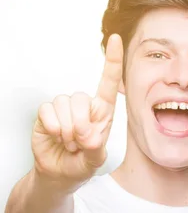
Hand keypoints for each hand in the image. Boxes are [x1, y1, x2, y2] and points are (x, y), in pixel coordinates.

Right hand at [31, 34, 123, 187]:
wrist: (59, 173)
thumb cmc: (82, 164)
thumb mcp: (94, 161)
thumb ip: (94, 148)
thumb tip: (86, 134)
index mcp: (103, 112)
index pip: (109, 83)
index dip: (112, 61)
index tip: (115, 39)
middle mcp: (84, 106)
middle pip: (81, 99)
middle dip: (79, 126)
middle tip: (79, 143)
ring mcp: (64, 108)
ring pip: (64, 105)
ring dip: (66, 131)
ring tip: (69, 142)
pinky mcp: (46, 112)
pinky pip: (47, 111)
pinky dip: (52, 128)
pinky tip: (55, 138)